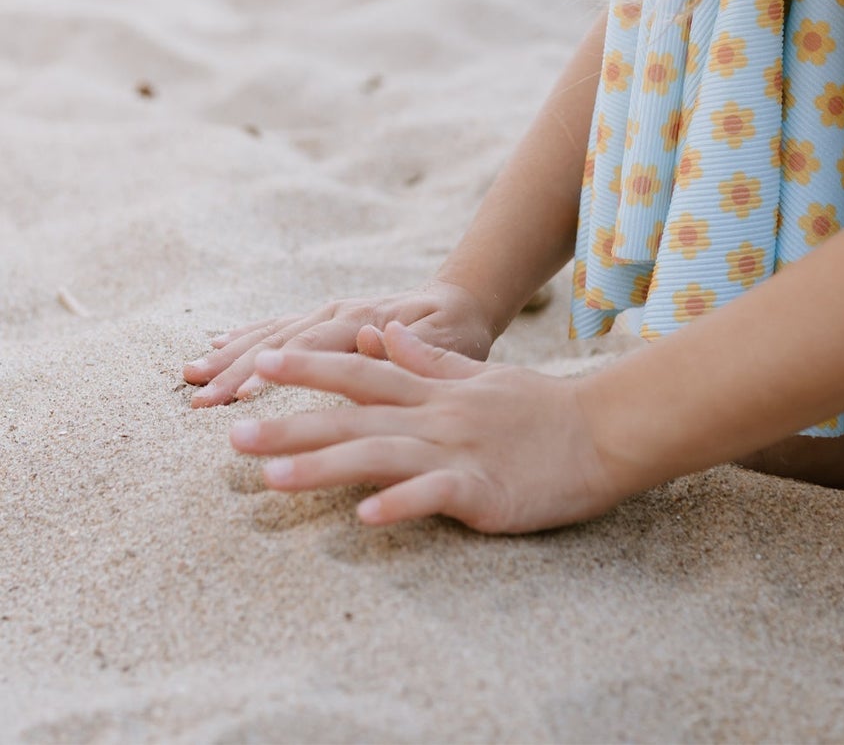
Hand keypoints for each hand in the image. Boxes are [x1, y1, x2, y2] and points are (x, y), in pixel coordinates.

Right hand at [183, 280, 495, 406]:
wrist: (458, 304)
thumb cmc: (457, 335)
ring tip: (190, 374)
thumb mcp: (449, 347)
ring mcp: (327, 313)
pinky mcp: (321, 319)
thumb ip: (413, 348)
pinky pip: (276, 326)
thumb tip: (369, 338)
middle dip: (237, 370)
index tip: (237, 398)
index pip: (313, 347)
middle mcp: (341, 312)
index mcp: (368, 320)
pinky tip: (213, 347)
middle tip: (197, 400)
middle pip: (281, 341)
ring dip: (230, 354)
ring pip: (271, 332)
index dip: (274, 372)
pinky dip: (244, 336)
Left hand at [227, 321, 615, 532]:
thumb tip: (380, 331)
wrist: (604, 432)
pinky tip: (364, 517)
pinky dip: (400, 503)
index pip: (363, 372)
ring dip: (325, 465)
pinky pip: (435, 495)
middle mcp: (438, 416)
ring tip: (272, 481)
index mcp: (436, 392)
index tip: (259, 365)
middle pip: (356, 416)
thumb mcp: (479, 374)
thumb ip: (427, 357)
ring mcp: (459, 450)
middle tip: (234, 435)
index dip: (311, 367)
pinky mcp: (483, 488)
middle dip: (292, 424)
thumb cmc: (540, 411)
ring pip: (382, 453)